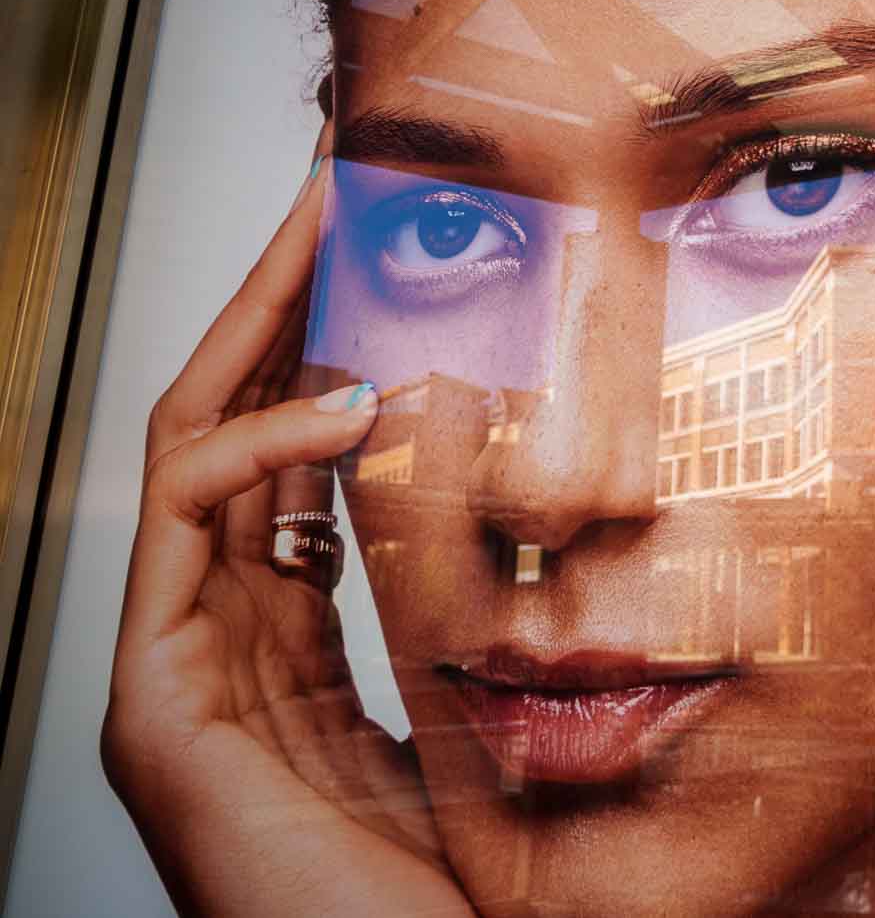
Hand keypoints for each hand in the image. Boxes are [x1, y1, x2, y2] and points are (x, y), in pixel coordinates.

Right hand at [103, 137, 472, 915]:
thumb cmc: (471, 876)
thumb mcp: (493, 698)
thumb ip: (483, 603)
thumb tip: (553, 493)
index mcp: (294, 642)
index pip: (291, 460)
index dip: (322, 347)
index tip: (382, 254)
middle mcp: (224, 644)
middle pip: (231, 428)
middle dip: (273, 302)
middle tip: (327, 191)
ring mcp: (178, 674)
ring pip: (192, 447)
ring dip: (252, 326)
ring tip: (320, 230)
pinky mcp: (154, 714)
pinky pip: (183, 530)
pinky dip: (256, 448)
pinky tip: (346, 405)